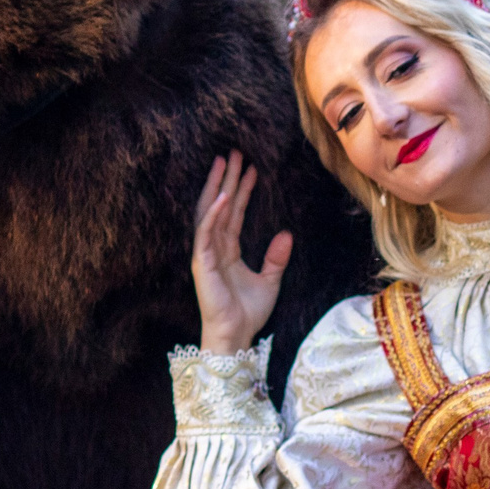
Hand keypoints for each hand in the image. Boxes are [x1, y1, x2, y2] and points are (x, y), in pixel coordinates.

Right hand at [192, 152, 292, 354]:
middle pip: (220, 205)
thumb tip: (287, 234)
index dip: (242, 190)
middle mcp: (214, 248)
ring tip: (223, 162)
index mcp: (228, 251)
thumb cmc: (247, 313)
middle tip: (234, 152)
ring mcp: (206, 254)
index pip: (234, 213)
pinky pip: (207, 233)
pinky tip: (221, 196)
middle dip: (227, 179)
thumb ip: (276, 258)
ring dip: (217, 186)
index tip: (251, 168)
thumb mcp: (270, 281)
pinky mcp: (202, 263)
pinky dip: (213, 214)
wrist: (236, 336)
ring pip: (210, 212)